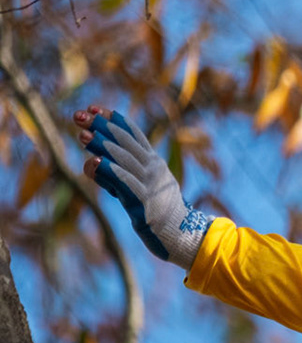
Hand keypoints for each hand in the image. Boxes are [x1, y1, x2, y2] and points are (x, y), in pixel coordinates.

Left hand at [71, 107, 211, 266]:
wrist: (181, 235)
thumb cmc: (158, 211)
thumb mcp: (139, 187)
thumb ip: (117, 174)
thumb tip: (92, 164)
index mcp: (154, 162)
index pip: (133, 134)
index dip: (112, 119)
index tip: (93, 107)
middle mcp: (153, 168)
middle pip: (125, 142)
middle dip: (101, 126)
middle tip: (79, 115)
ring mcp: (149, 184)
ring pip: (123, 159)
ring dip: (101, 146)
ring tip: (82, 135)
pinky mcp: (143, 201)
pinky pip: (124, 182)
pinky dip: (109, 171)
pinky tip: (94, 163)